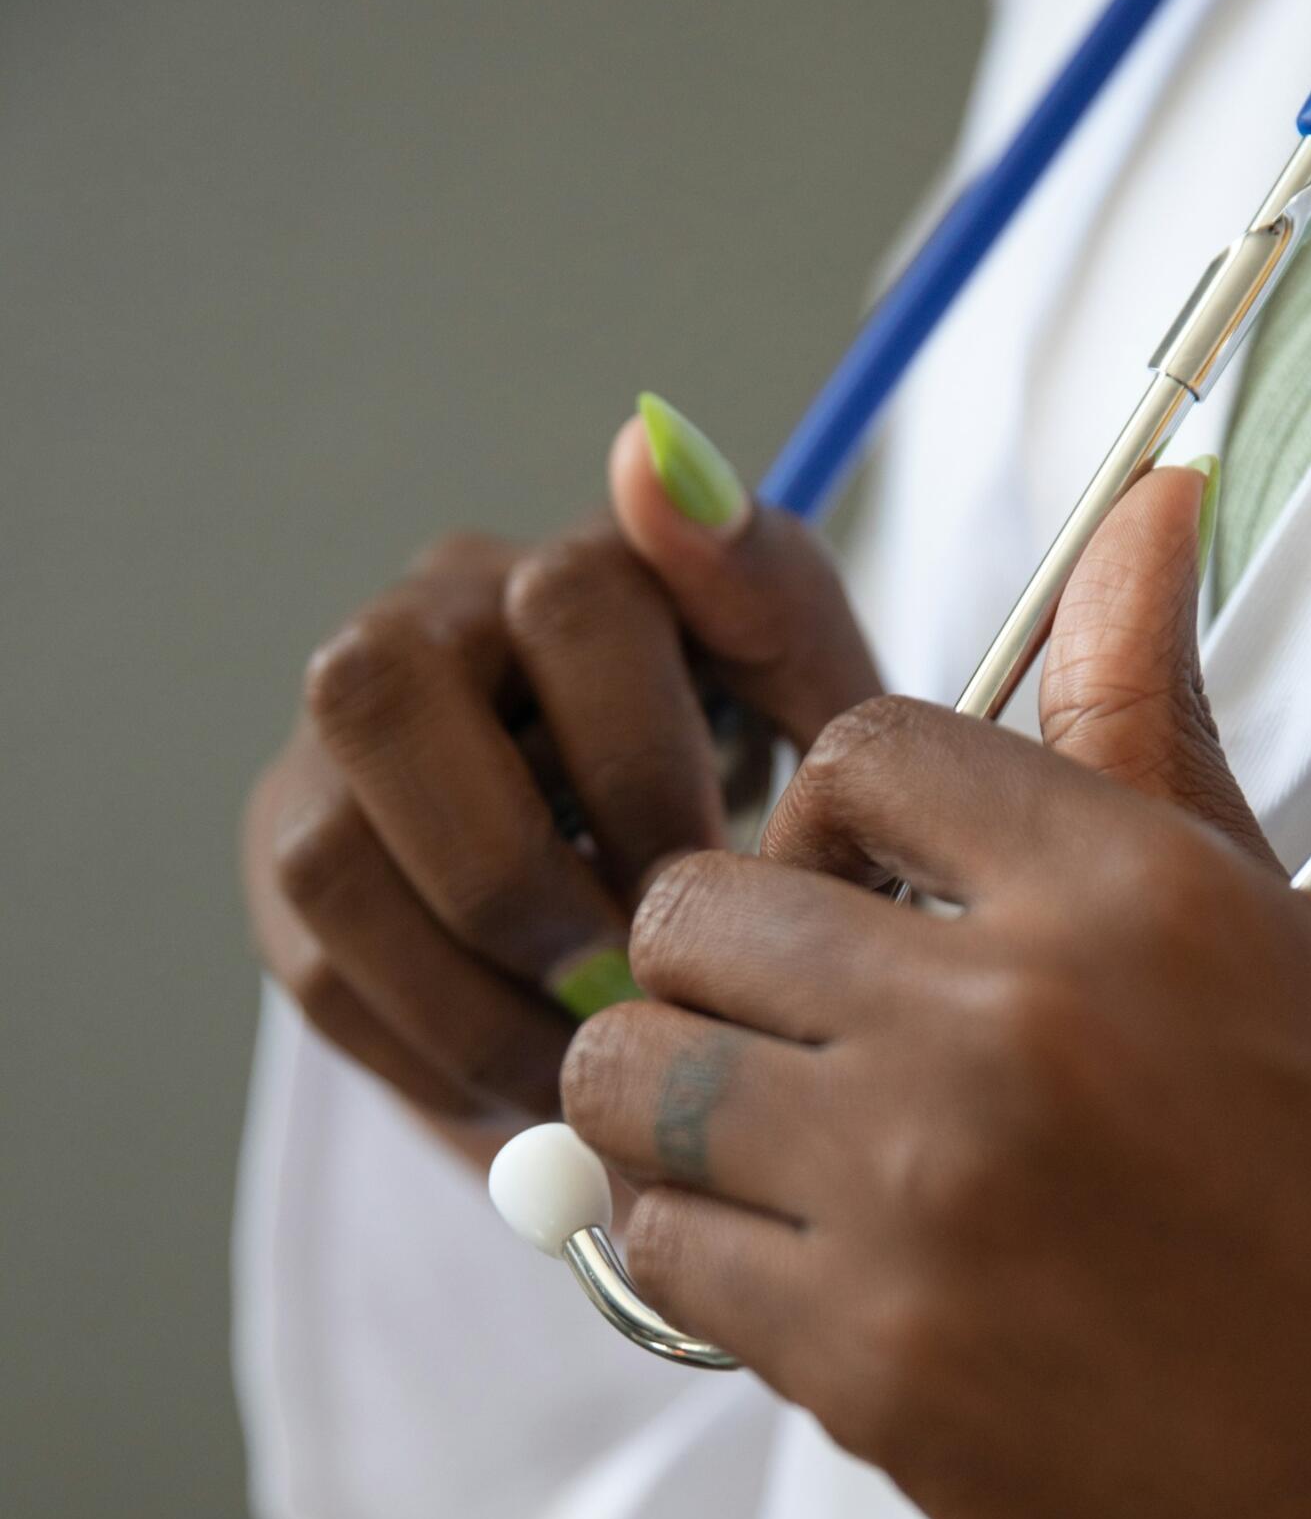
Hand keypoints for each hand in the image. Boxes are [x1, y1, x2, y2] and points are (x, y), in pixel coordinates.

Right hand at [242, 400, 879, 1157]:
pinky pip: (323, 972)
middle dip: (516, 871)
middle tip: (629, 979)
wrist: (657, 902)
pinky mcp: (292, 863)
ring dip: (471, 988)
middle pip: (379, 692)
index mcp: (572, 566)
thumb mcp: (810, 718)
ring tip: (590, 1060)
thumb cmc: (752, 794)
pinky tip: (534, 1074)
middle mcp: (430, 622)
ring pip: (331, 853)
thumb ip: (778, 607)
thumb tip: (656, 445)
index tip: (731, 878)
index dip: (647, 759)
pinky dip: (439, 1049)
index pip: (572, 600)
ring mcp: (338, 746)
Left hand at [561, 467, 1310, 1518]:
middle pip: (696, 904)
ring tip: (758, 1152)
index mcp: (1129, 892)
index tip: (862, 899)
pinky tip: (798, 1275)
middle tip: (784, 1035)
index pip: (860, 748)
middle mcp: (1012, 1020)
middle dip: (716, 964)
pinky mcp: (870, 1367)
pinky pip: (658, 1251)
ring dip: (669, 1107)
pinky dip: (696, 1257)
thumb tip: (1148, 507)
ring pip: (634, 1074)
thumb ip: (1158, 739)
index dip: (832, 819)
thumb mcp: (1280, 948)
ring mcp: (928, 1197)